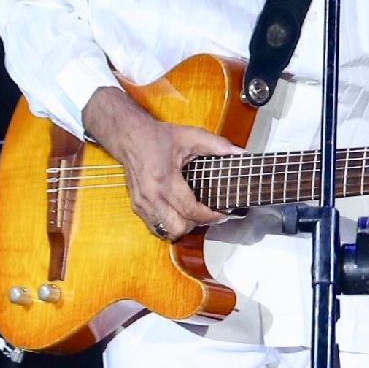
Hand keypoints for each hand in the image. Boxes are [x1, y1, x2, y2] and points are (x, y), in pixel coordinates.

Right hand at [82, 87, 235, 240]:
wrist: (130, 137)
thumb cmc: (158, 137)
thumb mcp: (189, 135)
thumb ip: (216, 144)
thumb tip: (238, 154)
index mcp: (164, 179)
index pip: (191, 210)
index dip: (210, 216)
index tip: (223, 212)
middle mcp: (151, 195)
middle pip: (177, 228)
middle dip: (196, 224)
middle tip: (208, 213)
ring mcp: (141, 203)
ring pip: (165, 232)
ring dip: (182, 227)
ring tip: (193, 214)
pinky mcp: (136, 206)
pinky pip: (155, 227)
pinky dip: (169, 225)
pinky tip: (178, 213)